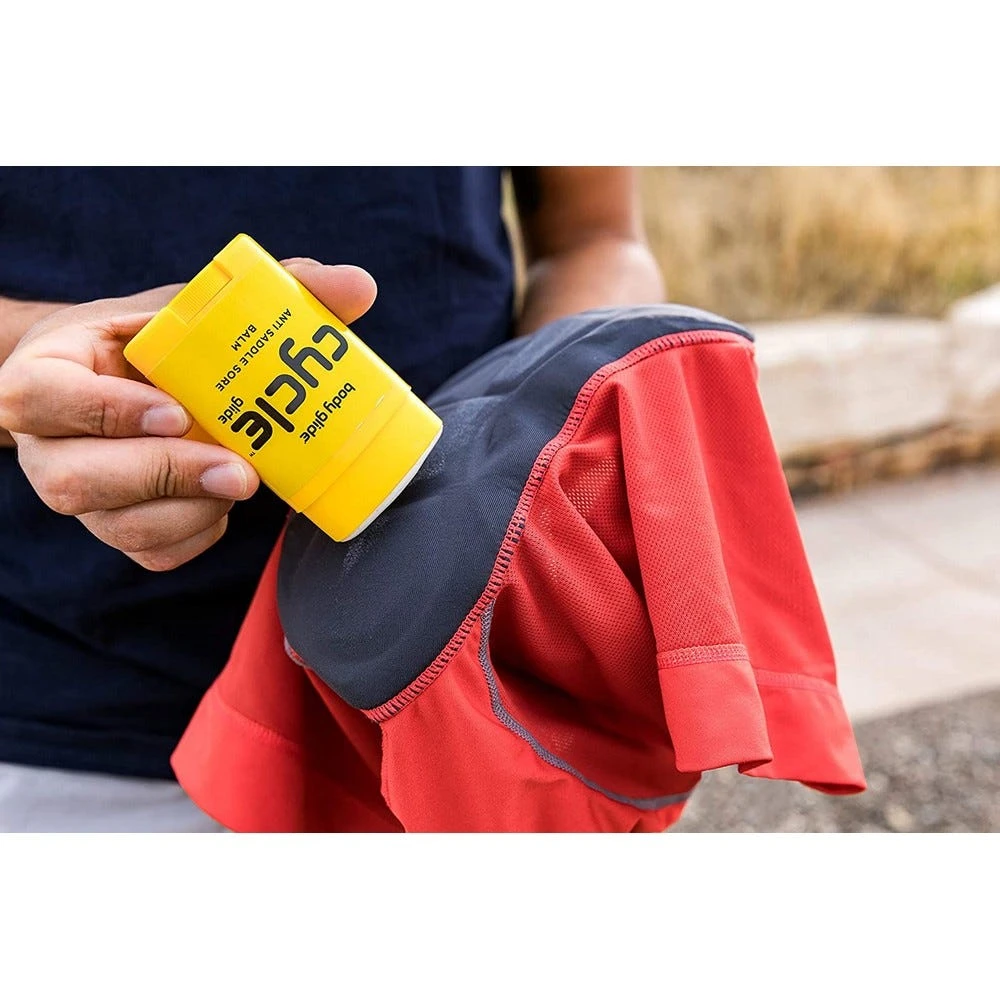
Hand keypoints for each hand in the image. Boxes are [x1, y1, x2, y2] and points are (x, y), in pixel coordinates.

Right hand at [0, 260, 376, 569]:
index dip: (106, 412)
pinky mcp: (116, 528)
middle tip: (240, 471)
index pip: (41, 398)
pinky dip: (200, 533)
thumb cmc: (154, 339)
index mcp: (46, 373)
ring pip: (121, 527)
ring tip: (242, 481)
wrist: (126, 381)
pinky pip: (153, 553)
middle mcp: (48, 443)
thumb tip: (357, 287)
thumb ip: (264, 289)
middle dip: (168, 476)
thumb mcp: (187, 305)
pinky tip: (224, 503)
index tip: (178, 412)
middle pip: (77, 480)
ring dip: (192, 511)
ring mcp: (78, 493)